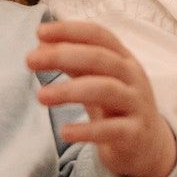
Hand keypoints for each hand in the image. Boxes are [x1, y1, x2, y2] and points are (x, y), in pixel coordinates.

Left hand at [29, 20, 176, 176]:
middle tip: (29, 60)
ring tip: (40, 97)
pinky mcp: (135, 133)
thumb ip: (73, 63)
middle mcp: (133, 77)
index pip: (98, 35)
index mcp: (123, 59)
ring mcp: (137, 104)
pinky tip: (64, 132)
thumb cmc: (115, 106)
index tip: (39, 32)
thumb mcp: (96, 80)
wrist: (147, 146)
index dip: (70, 30)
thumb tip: (40, 46)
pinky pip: (111, 129)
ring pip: (105, 90)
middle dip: (63, 55)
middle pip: (100, 58)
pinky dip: (86, 130)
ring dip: (69, 91)